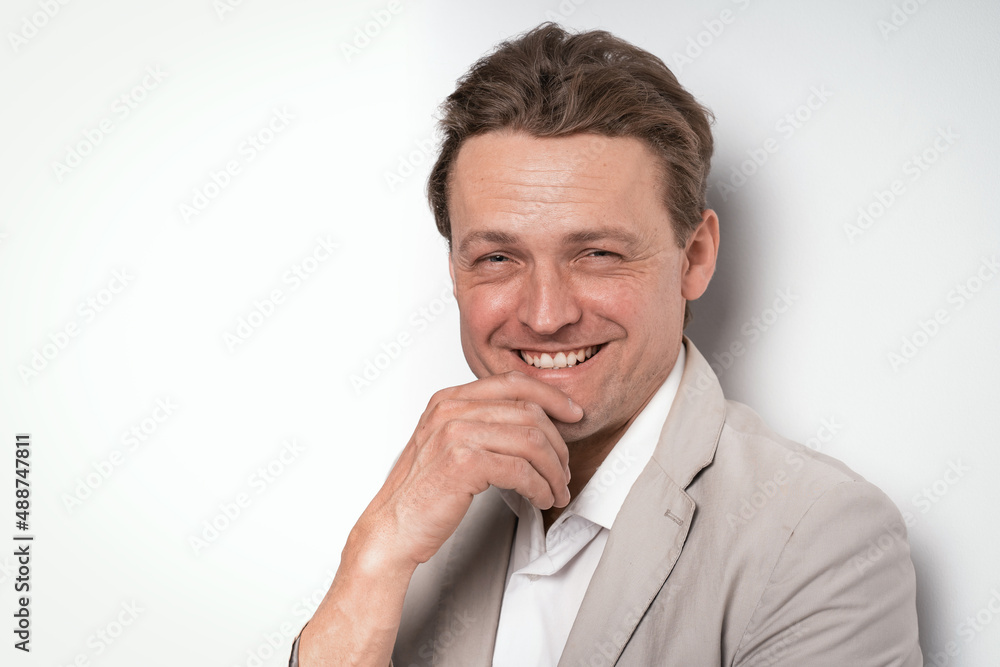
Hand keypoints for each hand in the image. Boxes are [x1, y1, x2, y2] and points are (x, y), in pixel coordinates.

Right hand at [354, 370, 582, 567]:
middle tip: (564, 469)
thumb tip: (532, 422)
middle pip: (528, 412)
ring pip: (531, 440)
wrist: (392, 528)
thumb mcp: (446, 443)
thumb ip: (479, 423)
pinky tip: (541, 499)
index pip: (513, 382)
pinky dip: (540, 487)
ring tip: (557, 490)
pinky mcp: (463, 463)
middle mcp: (451, 410)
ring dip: (553, 470)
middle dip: (557, 444)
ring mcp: (455, 434)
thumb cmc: (422, 492)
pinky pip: (522, 470)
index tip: (573, 413)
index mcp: (448, 399)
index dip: (551, 395)